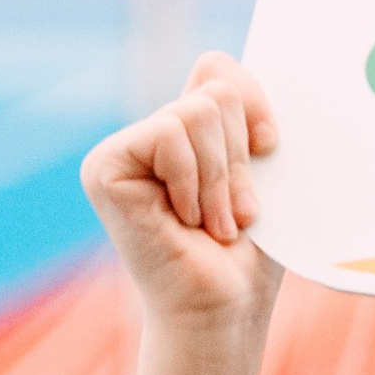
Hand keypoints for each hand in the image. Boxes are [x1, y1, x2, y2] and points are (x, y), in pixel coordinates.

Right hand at [82, 54, 282, 342]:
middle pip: (217, 90)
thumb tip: (234, 62)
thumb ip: (245, 115)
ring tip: (214, 224)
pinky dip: (193, 180)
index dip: (255, 106)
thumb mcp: (263, 172)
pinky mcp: (104, 166)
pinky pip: (170, 132)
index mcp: (184, 131)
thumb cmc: (248, 256)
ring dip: (223, 179)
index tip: (270, 150)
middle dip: (242, 159)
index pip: (219, 69)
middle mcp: (149, 135)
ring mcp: (122, 149)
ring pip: (200, 111)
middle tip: (233, 213)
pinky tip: (184, 220)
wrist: (225, 312)